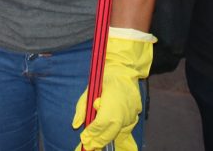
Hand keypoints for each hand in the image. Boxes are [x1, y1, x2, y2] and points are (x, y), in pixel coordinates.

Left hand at [72, 28, 154, 150]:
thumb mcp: (89, 90)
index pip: (101, 123)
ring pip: (118, 131)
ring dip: (107, 137)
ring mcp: (132, 113)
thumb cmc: (104, 78)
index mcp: (112, 101)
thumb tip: (76, 125)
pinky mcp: (137, 114)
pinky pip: (125, 127)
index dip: (92, 133)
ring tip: (96, 142)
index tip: (84, 139)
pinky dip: (116, 132)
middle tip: (88, 145)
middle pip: (110, 131)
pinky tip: (107, 133)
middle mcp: (124, 109)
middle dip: (98, 140)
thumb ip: (82, 108)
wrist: (124, 69)